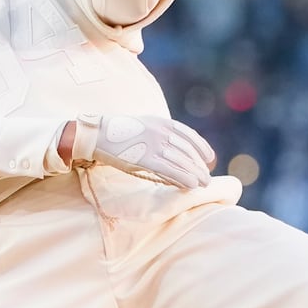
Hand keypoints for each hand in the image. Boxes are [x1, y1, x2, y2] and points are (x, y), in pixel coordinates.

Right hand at [75, 114, 215, 188]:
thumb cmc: (118, 134)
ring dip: (195, 173)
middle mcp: (161, 131)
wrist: (97, 134)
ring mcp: (153, 144)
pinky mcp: (145, 158)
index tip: (209, 158)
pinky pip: (170, 170)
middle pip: (187, 150)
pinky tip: (191, 185)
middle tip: (207, 177)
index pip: (188, 134)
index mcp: (161, 122)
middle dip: (200, 165)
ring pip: (182, 161)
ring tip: (203, 184)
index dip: (201, 147)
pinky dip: (183, 177)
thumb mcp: (143, 126)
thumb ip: (159, 134)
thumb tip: (173, 150)